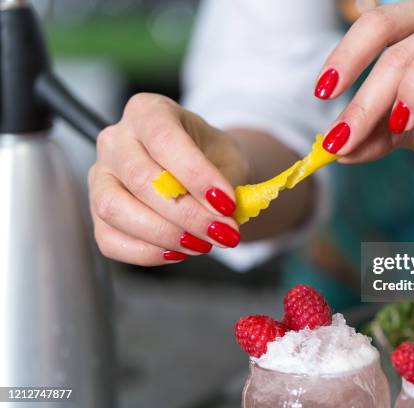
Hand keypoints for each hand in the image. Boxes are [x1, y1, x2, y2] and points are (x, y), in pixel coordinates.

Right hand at [89, 93, 246, 265]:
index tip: (227, 203)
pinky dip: (147, 252)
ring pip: (115, 209)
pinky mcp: (96, 212)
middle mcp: (115, 139)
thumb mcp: (230, 158)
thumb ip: (228, 183)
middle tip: (223, 232)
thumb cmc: (211, 158)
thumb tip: (224, 215)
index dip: (197, 176)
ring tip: (202, 243)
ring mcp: (100, 176)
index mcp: (148, 111)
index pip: (165, 140)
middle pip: (141, 178)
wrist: (200, 173)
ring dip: (165, 234)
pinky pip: (110, 239)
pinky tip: (178, 251)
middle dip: (188, 214)